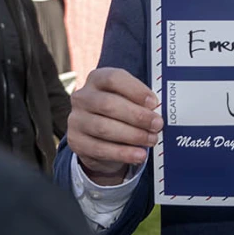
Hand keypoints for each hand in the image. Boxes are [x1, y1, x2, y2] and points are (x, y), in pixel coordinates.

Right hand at [66, 67, 161, 185]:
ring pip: (104, 128)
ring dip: (132, 135)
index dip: (135, 90)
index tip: (154, 103)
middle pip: (108, 104)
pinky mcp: (76, 141)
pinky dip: (123, 153)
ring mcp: (76, 120)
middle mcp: (82, 97)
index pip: (113, 78)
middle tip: (157, 124)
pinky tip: (139, 155)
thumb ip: (139, 102)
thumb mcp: (127, 100)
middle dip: (137, 116)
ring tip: (151, 140)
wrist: (98, 138)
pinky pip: (100, 149)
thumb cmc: (119, 113)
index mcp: (97, 79)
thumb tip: (156, 111)